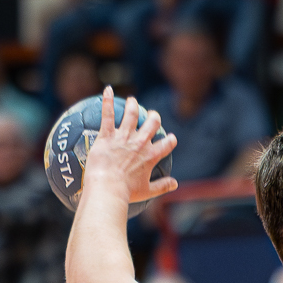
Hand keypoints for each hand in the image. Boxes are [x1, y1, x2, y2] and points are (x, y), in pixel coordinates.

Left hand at [79, 88, 178, 211]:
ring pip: (132, 114)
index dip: (170, 140)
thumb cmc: (126, 192)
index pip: (166, 144)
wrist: (108, 188)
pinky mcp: (107, 135)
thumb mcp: (147, 192)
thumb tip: (175, 184)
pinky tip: (107, 89)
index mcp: (151, 156)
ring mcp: (124, 137)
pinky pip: (107, 114)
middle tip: (151, 115)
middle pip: (152, 123)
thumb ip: (162, 186)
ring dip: (133, 105)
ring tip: (132, 101)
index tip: (171, 139)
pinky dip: (107, 100)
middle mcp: (140, 142)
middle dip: (154, 117)